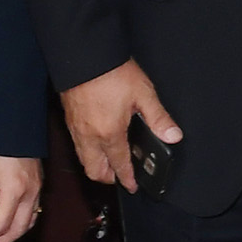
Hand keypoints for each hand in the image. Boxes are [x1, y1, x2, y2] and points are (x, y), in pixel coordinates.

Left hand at [0, 153, 42, 241]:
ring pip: (28, 224)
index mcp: (14, 191)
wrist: (16, 127)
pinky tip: (11, 227)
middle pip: (17, 229)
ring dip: (11, 237)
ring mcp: (37, 191)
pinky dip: (22, 226)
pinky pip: (34, 213)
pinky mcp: (39, 186)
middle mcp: (30, 194)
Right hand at [61, 59, 180, 191]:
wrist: (83, 54)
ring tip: (110, 162)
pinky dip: (87, 151)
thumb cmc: (112, 72)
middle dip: (107, 178)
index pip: (119, 165)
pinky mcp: (69, 118)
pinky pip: (77, 145)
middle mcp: (89, 136)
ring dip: (96, 165)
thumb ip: (159, 118)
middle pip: (94, 170)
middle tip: (120, 176)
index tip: (131, 187)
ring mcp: (76, 128)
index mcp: (110, 133)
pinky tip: (97, 141)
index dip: (127, 179)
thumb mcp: (143, 94)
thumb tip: (173, 136)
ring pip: (83, 159)